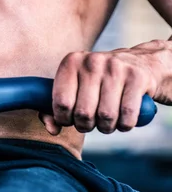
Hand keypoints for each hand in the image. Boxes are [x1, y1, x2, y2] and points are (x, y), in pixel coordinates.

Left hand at [41, 40, 171, 134]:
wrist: (140, 63)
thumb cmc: (100, 81)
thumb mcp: (75, 86)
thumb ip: (56, 108)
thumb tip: (52, 129)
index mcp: (71, 62)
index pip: (61, 102)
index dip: (64, 119)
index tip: (70, 120)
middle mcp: (92, 61)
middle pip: (83, 113)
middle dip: (85, 126)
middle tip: (90, 123)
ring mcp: (116, 67)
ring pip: (106, 116)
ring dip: (106, 128)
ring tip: (106, 122)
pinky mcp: (137, 77)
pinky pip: (127, 115)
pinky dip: (125, 125)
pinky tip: (123, 121)